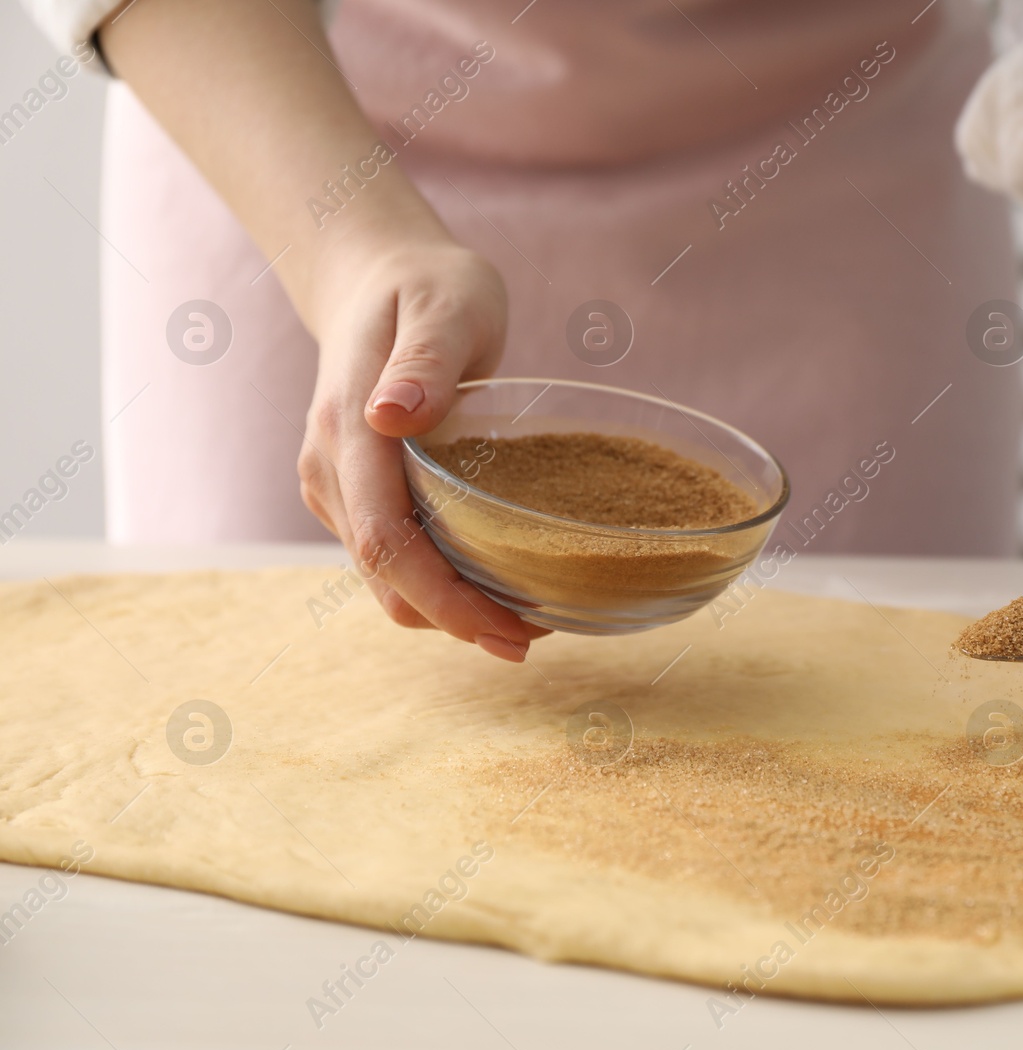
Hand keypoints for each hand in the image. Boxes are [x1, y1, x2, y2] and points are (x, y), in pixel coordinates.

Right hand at [298, 234, 547, 659]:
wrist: (377, 278)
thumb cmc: (426, 286)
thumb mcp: (444, 306)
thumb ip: (424, 360)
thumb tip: (391, 415)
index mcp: (348, 431)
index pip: (388, 542)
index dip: (445, 600)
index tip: (507, 631)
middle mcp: (329, 470)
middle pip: (386, 577)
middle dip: (456, 620)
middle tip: (535, 641)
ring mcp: (335, 486)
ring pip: (386, 578)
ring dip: (449, 609)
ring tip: (527, 618)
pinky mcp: (351, 494)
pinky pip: (393, 557)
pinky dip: (439, 584)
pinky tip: (496, 582)